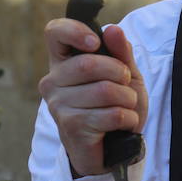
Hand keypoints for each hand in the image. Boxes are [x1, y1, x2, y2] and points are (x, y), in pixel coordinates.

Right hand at [38, 19, 147, 176]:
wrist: (112, 150)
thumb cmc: (113, 107)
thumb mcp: (124, 76)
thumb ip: (121, 53)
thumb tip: (113, 30)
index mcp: (63, 63)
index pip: (54, 32)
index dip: (75, 30)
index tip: (95, 43)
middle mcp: (53, 82)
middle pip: (89, 64)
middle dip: (120, 74)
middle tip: (125, 86)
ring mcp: (58, 105)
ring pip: (105, 91)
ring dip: (127, 100)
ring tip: (125, 108)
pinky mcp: (71, 126)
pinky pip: (112, 114)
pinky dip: (128, 119)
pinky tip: (122, 125)